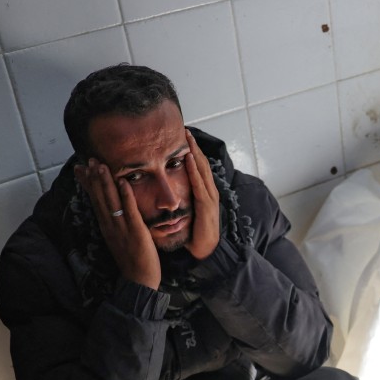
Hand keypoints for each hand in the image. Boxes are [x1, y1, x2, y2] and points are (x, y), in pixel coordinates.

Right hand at [75, 159, 160, 288]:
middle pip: (99, 197)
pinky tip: (123, 181)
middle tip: (89, 159)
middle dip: (94, 177)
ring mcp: (121, 227)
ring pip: (111, 201)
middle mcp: (110, 225)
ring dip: (105, 182)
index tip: (81, 167)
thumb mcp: (118, 238)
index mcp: (106, 225)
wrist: (139, 280)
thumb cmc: (132, 259)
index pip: (94, 200)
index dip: (87, 183)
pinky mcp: (136, 231)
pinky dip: (125, 195)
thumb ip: (115, 222)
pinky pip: (129, 210)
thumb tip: (111, 210)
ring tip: (100, 165)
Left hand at [184, 129, 219, 260]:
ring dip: (195, 152)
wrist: (206, 250)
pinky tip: (190, 159)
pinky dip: (195, 170)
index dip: (192, 151)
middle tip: (186, 129)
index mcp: (204, 192)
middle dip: (194, 146)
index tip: (183, 137)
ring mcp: (210, 197)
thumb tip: (169, 190)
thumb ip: (182, 199)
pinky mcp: (206, 205)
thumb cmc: (196, 233)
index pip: (197, 167)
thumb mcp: (188, 211)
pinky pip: (199, 184)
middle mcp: (209, 191)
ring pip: (202, 170)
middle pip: (202, 163)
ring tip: (188, 137)